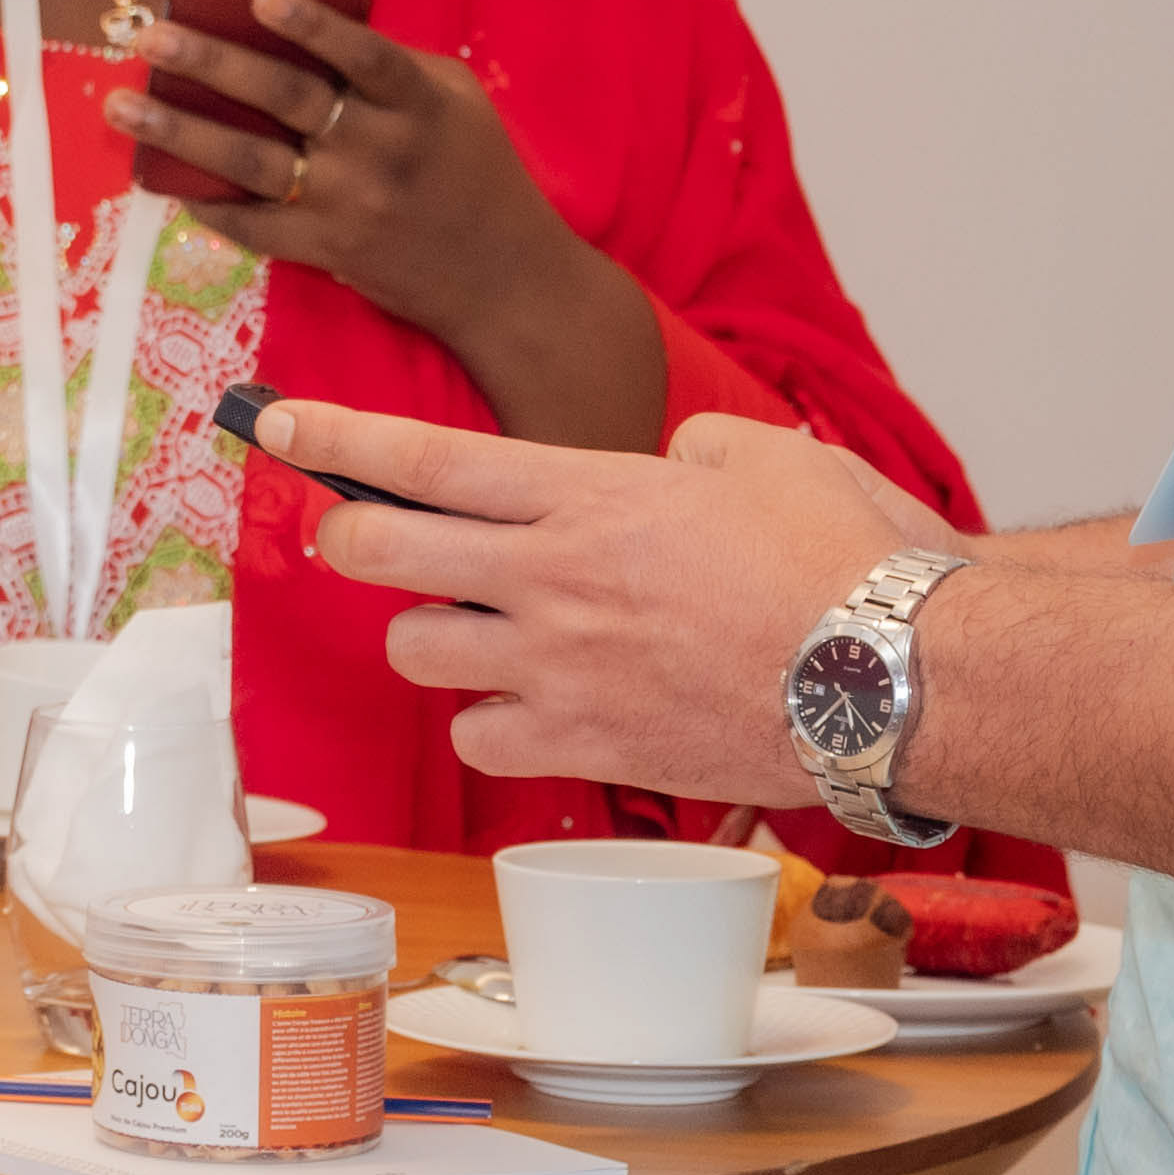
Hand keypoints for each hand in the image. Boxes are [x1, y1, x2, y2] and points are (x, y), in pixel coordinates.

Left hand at [112, 0, 643, 427]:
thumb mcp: (454, 101)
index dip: (313, 25)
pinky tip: (163, 183)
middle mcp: (381, 150)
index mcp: (418, 102)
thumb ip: (391, 67)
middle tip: (153, 36)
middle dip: (213, 64)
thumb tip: (306, 26)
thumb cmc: (475, 169)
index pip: (362, 55)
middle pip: (287, 100)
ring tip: (123, 103)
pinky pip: (258, 227)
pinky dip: (211, 207)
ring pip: (252, 163)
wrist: (504, 278)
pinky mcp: (331, 249)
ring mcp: (351, 204)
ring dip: (180, 131)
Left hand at [257, 394, 959, 801]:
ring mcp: (561, 671)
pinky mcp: (587, 748)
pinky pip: (483, 739)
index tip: (273, 426)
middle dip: (347, 536)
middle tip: (356, 533)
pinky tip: (536, 708)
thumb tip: (667, 474)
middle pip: (381, 556)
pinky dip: (493, 724)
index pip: (424, 458)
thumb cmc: (853, 563)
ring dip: (435, 636)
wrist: (900, 680)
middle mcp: (552, 580)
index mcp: (589, 494)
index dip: (333, 439)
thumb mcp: (769, 459)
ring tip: (484, 629)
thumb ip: (690, 454)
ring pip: (419, 653)